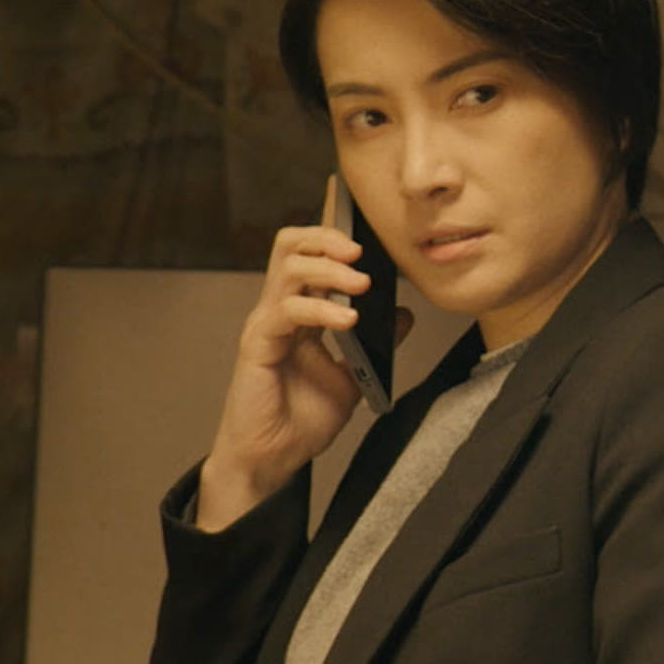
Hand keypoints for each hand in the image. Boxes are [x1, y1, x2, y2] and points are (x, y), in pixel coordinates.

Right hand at [195, 177, 408, 530]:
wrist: (273, 459)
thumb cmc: (305, 416)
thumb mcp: (357, 374)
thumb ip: (377, 341)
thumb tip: (405, 311)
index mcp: (304, 310)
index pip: (312, 253)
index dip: (331, 225)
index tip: (355, 204)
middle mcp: (281, 307)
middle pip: (290, 243)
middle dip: (327, 234)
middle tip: (361, 247)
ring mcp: (267, 322)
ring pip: (287, 266)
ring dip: (328, 267)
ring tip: (362, 281)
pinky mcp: (258, 344)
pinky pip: (286, 311)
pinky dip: (320, 309)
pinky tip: (347, 320)